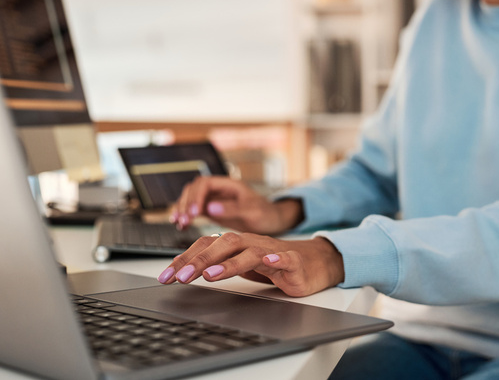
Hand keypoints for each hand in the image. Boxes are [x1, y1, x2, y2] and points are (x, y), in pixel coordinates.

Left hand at [156, 232, 344, 297]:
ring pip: (249, 251)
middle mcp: (251, 243)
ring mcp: (272, 250)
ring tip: (211, 274)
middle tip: (181, 277)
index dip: (185, 258)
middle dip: (200, 260)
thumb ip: (216, 264)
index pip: (206, 245)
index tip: (166, 275)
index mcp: (237, 243)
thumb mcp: (240, 265)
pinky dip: (276, 258)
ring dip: (229, 263)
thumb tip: (184, 270)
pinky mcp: (292, 261)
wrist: (311, 263)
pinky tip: (269, 261)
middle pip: (224, 244)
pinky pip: (284, 257)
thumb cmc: (273, 263)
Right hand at [169, 176, 302, 234]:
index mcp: (229, 184)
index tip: (194, 212)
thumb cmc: (266, 213)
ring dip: (183, 209)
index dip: (196, 196)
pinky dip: (186, 217)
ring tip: (179, 223)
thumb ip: (233, 209)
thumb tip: (210, 208)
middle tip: (184, 220)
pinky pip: (194, 211)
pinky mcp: (212, 210)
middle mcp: (219, 190)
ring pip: (191, 199)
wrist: (273, 220)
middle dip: (186, 204)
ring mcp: (214, 200)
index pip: (205, 184)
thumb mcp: (253, 211)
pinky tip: (181, 226)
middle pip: (194, 190)